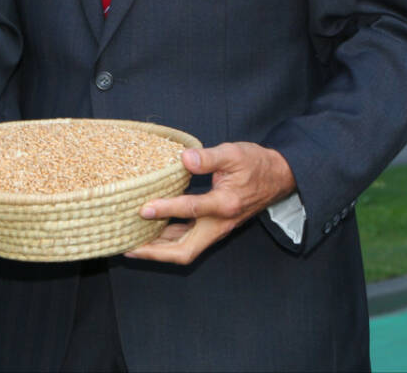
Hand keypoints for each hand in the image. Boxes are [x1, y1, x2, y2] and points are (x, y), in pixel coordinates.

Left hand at [125, 141, 295, 264]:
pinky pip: (188, 239)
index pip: (192, 210)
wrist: (279, 177)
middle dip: (156, 253)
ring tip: (130, 245)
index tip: (143, 208)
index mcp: (226, 204)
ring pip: (185, 249)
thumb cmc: (255, 164)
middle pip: (186, 250)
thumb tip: (185, 158)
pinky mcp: (213, 227)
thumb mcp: (234, 153)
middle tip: (128, 248)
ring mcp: (217, 229)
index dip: (167, 210)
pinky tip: (149, 233)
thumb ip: (209, 158)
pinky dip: (167, 240)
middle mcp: (220, 223)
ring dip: (158, 250)